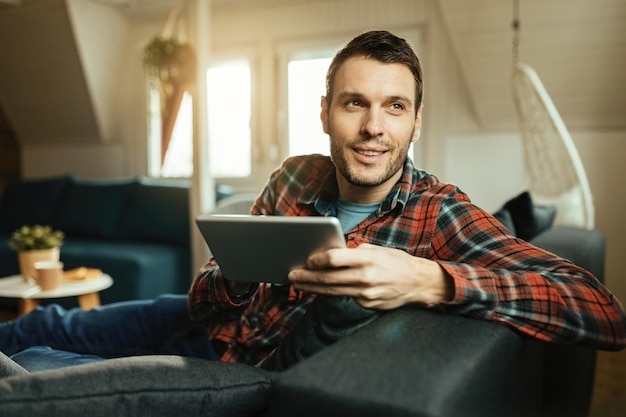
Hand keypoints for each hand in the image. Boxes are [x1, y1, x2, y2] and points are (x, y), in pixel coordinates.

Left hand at [288, 243, 453, 309]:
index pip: (334, 259)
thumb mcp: (377, 250)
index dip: (317, 260)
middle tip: (291, 274)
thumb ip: (354, 252)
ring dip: (312, 288)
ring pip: (332, 291)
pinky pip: (345, 298)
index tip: (306, 259)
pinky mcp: (367, 305)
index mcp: (367, 259)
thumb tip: (331, 253)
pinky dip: (330, 293)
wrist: (419, 284)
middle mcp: (365, 278)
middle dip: (307, 277)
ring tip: (299, 283)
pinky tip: (318, 290)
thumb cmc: (397, 262)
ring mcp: (366, 294)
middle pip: (328, 279)